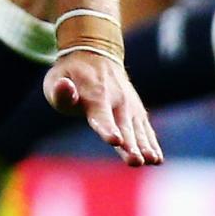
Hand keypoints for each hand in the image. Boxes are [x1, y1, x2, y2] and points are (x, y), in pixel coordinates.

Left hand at [43, 52, 162, 167]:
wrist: (96, 54)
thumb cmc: (71, 75)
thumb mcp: (57, 78)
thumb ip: (59, 90)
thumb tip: (64, 87)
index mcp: (95, 94)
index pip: (101, 114)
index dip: (107, 128)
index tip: (115, 140)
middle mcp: (117, 100)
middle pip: (124, 126)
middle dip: (130, 145)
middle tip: (136, 161)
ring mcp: (129, 105)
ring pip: (138, 129)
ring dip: (145, 146)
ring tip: (153, 160)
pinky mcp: (137, 111)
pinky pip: (145, 128)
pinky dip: (151, 142)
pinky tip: (157, 159)